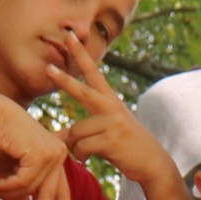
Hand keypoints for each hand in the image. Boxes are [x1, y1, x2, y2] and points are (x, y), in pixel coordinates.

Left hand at [53, 62, 181, 195]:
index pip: (93, 72)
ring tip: (83, 153)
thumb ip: (82, 130)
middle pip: (81, 91)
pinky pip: (81, 146)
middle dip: (63, 80)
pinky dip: (80, 156)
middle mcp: (111, 107)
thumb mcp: (106, 132)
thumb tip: (56, 137)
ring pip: (76, 131)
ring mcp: (112, 122)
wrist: (153, 164)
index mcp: (110, 100)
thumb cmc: (126, 147)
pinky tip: (87, 160)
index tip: (69, 36)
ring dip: (75, 146)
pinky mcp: (111, 140)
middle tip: (47, 68)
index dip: (80, 54)